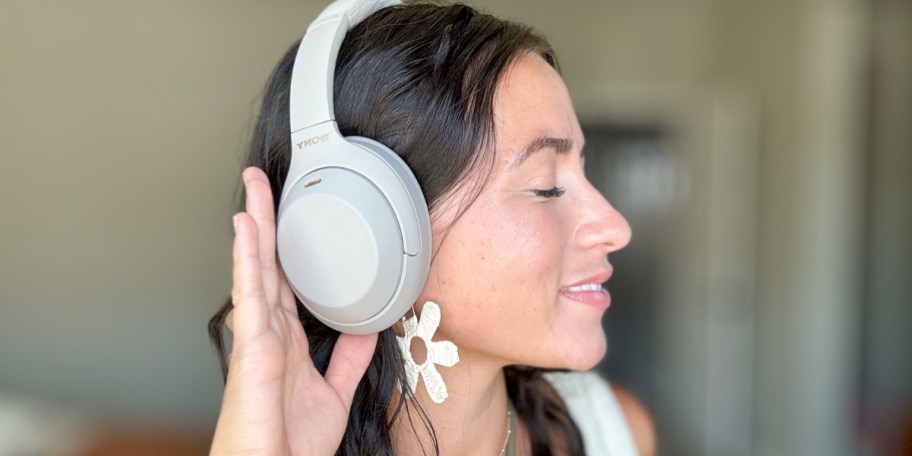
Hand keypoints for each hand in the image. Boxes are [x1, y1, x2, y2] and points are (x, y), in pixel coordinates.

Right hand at [210, 167, 377, 455]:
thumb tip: (366, 328)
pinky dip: (247, 257)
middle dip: (267, 221)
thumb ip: (350, 359)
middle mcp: (270, 331)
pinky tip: (246, 226)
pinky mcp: (253, 346)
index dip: (288, 246)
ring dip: (255, 224)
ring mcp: (258, 335)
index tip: (293, 215)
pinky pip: (252, 293)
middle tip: (264, 181)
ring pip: (257, 268)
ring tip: (254, 186)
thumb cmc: (290, 441)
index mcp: (287, 340)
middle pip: (268, 264)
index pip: (287, 280)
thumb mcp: (335, 392)